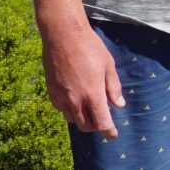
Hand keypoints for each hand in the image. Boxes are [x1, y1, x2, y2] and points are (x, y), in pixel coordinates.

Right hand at [41, 16, 124, 137]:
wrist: (62, 34)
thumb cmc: (89, 47)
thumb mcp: (108, 65)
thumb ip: (113, 87)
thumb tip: (118, 104)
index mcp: (93, 95)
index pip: (102, 124)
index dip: (109, 132)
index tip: (113, 134)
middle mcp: (75, 100)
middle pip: (86, 126)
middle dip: (95, 126)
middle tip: (102, 118)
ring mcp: (61, 96)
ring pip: (72, 119)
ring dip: (82, 119)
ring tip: (88, 109)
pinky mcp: (51, 91)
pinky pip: (60, 109)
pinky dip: (69, 110)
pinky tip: (74, 99)